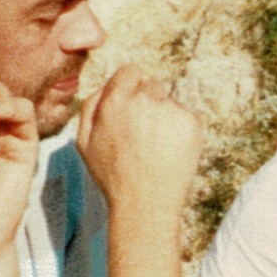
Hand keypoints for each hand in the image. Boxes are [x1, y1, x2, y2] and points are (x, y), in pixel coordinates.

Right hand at [77, 62, 202, 218]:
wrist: (145, 204)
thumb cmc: (113, 176)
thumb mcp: (84, 143)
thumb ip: (90, 107)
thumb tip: (105, 86)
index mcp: (116, 100)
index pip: (130, 72)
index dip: (131, 88)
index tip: (133, 106)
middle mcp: (144, 98)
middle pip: (152, 86)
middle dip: (149, 104)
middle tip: (144, 137)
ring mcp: (170, 109)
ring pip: (170, 104)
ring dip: (166, 120)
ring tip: (157, 150)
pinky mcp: (192, 122)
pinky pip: (187, 118)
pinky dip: (183, 133)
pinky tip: (171, 154)